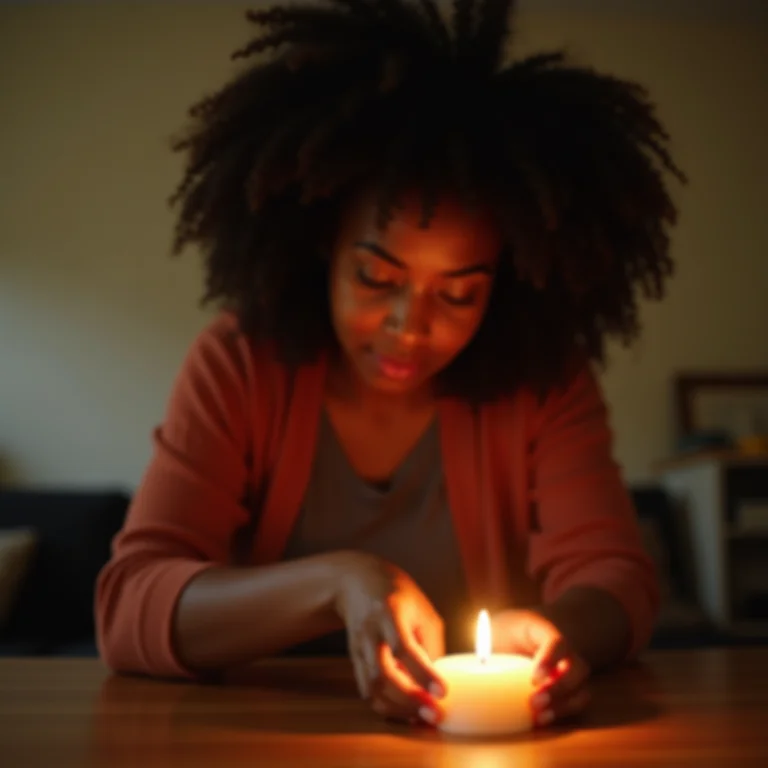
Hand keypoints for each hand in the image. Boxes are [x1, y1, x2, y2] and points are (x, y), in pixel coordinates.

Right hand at [331, 551, 445, 722]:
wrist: (356, 582)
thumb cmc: (397, 595)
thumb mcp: (422, 609)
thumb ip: (431, 643)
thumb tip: (437, 681)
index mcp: (390, 612)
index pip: (404, 646)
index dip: (423, 672)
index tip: (443, 691)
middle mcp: (370, 631)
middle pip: (382, 672)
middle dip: (409, 698)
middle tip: (434, 713)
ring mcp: (358, 647)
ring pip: (372, 687)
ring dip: (398, 708)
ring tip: (423, 716)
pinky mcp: (355, 660)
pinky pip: (368, 691)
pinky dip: (387, 706)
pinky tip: (406, 710)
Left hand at [492, 609, 590, 726]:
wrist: (515, 637)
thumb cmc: (502, 633)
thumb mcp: (491, 629)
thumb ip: (484, 642)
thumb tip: (472, 661)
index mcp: (543, 630)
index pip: (558, 642)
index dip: (550, 659)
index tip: (534, 677)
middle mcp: (564, 651)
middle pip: (577, 668)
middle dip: (559, 687)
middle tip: (534, 700)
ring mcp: (569, 671)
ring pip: (582, 689)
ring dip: (563, 705)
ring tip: (539, 716)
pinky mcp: (568, 690)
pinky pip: (576, 704)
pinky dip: (563, 714)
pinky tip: (541, 721)